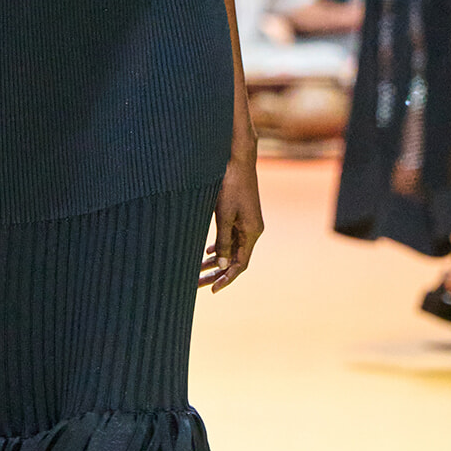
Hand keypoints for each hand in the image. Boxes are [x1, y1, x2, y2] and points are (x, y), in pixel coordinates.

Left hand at [200, 150, 262, 291]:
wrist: (238, 160)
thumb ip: (223, 241)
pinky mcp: (241, 215)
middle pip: (235, 260)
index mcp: (252, 232)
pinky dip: (219, 247)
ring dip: (216, 261)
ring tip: (198, 272)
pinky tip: (207, 253)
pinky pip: (231, 238)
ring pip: (231, 249)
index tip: (212, 290)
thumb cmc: (230, 185)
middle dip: (217, 273)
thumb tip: (221, 265)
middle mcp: (252, 230)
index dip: (226, 279)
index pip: (240, 264)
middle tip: (198, 284)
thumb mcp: (224, 215)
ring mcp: (247, 223)